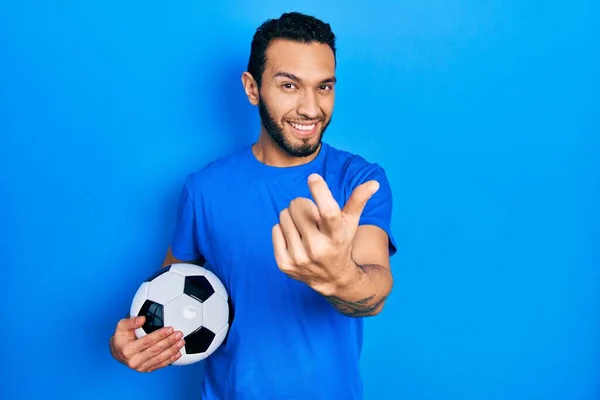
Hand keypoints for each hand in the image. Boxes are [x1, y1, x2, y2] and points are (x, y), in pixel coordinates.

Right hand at [109, 316, 184, 371]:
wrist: (118, 352)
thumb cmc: (121, 338)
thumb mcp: (121, 327)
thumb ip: (131, 322)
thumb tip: (142, 319)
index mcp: (127, 350)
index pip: (147, 342)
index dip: (159, 335)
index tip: (170, 329)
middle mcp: (134, 361)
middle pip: (156, 350)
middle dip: (169, 342)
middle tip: (179, 334)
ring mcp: (141, 367)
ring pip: (160, 358)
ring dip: (172, 350)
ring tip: (181, 342)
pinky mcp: (146, 369)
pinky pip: (160, 365)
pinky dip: (171, 359)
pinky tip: (178, 353)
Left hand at [272, 173, 379, 293]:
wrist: (332, 280)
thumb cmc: (341, 243)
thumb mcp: (351, 223)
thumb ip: (359, 201)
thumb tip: (374, 183)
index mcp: (336, 236)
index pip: (328, 211)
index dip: (320, 191)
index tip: (313, 177)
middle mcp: (318, 249)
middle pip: (298, 205)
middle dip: (303, 204)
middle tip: (311, 216)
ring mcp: (299, 258)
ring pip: (284, 215)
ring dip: (293, 217)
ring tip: (304, 228)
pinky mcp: (284, 264)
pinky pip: (275, 229)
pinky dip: (284, 230)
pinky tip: (295, 239)